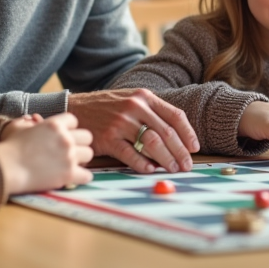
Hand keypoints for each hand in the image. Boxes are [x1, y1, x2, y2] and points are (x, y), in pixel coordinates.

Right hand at [0, 112, 93, 194]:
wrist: (6, 168)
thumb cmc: (9, 147)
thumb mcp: (18, 127)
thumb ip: (29, 121)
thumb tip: (33, 119)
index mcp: (55, 124)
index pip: (74, 120)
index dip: (68, 128)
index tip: (61, 135)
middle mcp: (66, 139)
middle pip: (87, 137)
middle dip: (78, 142)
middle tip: (68, 150)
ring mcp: (69, 156)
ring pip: (89, 154)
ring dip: (80, 159)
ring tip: (69, 163)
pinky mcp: (69, 174)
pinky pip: (88, 175)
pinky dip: (81, 177)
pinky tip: (72, 177)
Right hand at [68, 89, 199, 173]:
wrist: (73, 108)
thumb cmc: (106, 108)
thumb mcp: (131, 100)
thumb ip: (151, 112)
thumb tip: (176, 135)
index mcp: (144, 97)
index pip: (175, 115)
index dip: (188, 133)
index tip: (194, 148)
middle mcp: (135, 107)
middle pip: (166, 131)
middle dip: (180, 151)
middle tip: (187, 166)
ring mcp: (121, 122)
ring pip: (152, 142)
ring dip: (166, 158)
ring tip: (172, 169)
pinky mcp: (108, 137)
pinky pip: (130, 154)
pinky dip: (142, 164)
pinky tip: (150, 170)